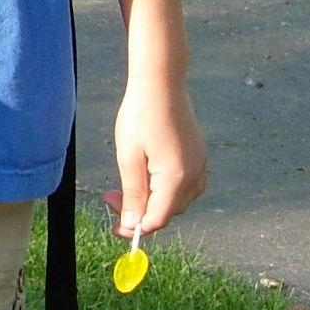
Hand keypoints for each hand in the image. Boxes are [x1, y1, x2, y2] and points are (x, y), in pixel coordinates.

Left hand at [104, 79, 207, 236]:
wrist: (161, 82)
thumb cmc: (140, 114)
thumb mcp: (129, 156)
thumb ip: (132, 193)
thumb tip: (131, 225)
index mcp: (177, 180)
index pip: (157, 220)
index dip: (134, 227)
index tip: (112, 224)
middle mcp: (194, 177)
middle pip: (167, 212)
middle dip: (139, 211)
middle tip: (109, 196)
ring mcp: (200, 167)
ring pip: (175, 200)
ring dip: (151, 199)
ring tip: (124, 183)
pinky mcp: (198, 157)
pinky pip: (183, 185)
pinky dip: (163, 188)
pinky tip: (145, 173)